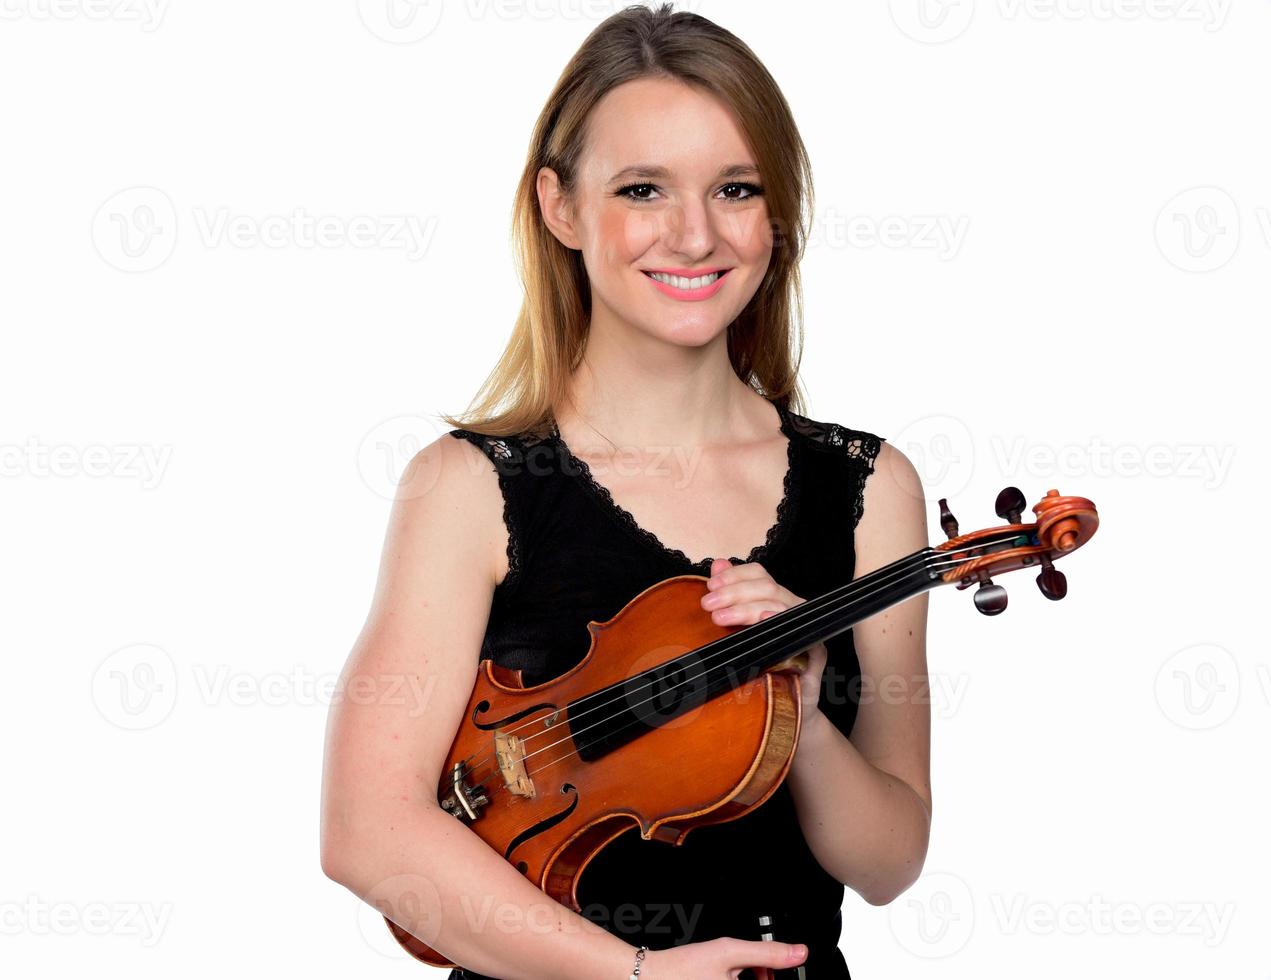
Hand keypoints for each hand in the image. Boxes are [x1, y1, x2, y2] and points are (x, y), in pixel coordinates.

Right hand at [639, 936, 807, 979]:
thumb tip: (800, 953)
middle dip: (763, 977)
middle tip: (752, 965)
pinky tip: (723, 977)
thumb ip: (767, 953)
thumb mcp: (729, 951)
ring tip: (734, 970)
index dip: (773, 976)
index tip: (771, 968)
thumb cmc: (682, 969)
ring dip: (750, 979)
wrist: (649, 978)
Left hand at [700, 558, 829, 732]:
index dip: (735, 575)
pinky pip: (800, 632)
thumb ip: (729, 598)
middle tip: (708, 605)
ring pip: (778, 604)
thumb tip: (717, 564)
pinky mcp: (814, 651)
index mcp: (775, 601)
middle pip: (767, 587)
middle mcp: (793, 610)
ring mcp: (805, 629)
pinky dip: (779, 621)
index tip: (710, 586)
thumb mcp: (736, 633)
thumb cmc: (759, 672)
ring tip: (720, 617)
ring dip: (746, 608)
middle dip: (733, 593)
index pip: (759, 575)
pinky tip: (764, 619)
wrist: (786, 713)